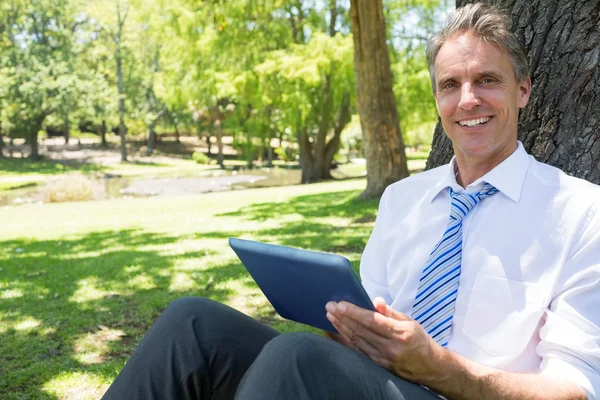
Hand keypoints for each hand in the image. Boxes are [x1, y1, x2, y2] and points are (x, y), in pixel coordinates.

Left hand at [325, 297, 446, 382]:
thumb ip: (391, 312)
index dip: (355, 312)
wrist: (430, 367)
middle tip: (329, 306)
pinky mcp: (378, 365)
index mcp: (401, 333)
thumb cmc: (419, 340)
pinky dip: (345, 342)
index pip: (373, 321)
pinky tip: (335, 333)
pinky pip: (357, 351)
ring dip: (341, 328)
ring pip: (357, 341)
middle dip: (343, 318)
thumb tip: (375, 301)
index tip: (340, 304)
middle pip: (362, 331)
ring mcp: (383, 358)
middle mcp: (391, 347)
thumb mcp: (410, 322)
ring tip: (329, 317)